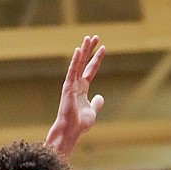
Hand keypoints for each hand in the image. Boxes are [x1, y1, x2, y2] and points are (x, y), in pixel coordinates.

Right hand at [45, 35, 104, 155]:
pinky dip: (75, 61)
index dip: (96, 59)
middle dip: (90, 50)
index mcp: (82, 89)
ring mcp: (71, 85)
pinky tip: (79, 50)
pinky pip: (72, 71)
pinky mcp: (68, 87)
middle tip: (95, 37)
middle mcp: (76, 85)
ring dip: (83, 50)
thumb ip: (96, 103)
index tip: (102, 48)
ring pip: (78, 64)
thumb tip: (100, 97)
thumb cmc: (79, 124)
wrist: (70, 131)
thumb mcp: (92, 112)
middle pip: (84, 63)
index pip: (90, 70)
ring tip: (88, 38)